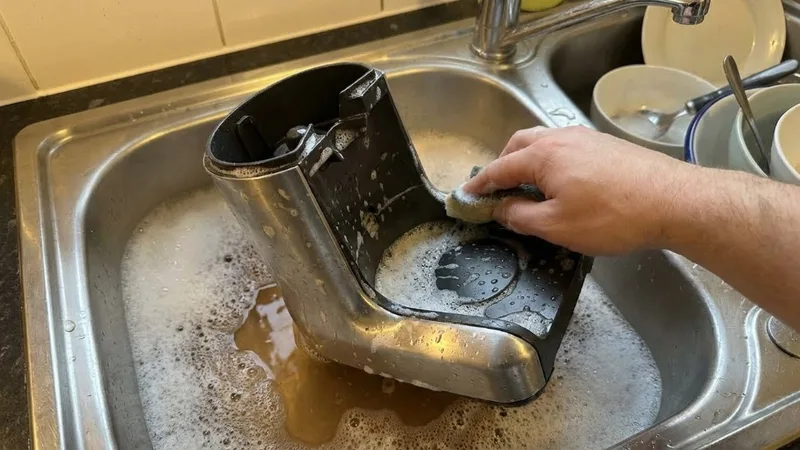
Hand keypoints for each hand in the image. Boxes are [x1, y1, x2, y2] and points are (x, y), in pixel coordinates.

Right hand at [462, 126, 693, 254]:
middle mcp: (561, 138)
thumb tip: (500, 209)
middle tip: (496, 191)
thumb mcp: (556, 226)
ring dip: (527, 161)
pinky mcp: (606, 145)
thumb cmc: (612, 216)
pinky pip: (566, 147)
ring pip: (544, 142)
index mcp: (542, 155)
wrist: (673, 201)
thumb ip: (520, 217)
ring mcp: (586, 138)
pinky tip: (560, 183)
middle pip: (519, 145)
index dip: (479, 185)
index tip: (465, 196)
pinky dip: (550, 160)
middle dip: (502, 165)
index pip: (499, 168)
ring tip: (527, 187)